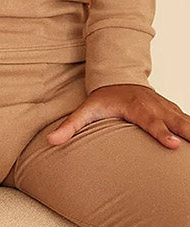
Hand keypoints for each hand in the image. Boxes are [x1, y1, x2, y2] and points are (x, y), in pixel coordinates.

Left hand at [46, 85, 189, 149]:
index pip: (152, 123)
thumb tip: (50, 141)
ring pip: (188, 122)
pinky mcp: (174, 113)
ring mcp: (168, 110)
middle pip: (178, 122)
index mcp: (137, 108)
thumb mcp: (86, 110)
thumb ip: (70, 126)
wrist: (119, 80)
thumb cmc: (104, 98)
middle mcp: (156, 108)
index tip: (173, 145)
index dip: (162, 134)